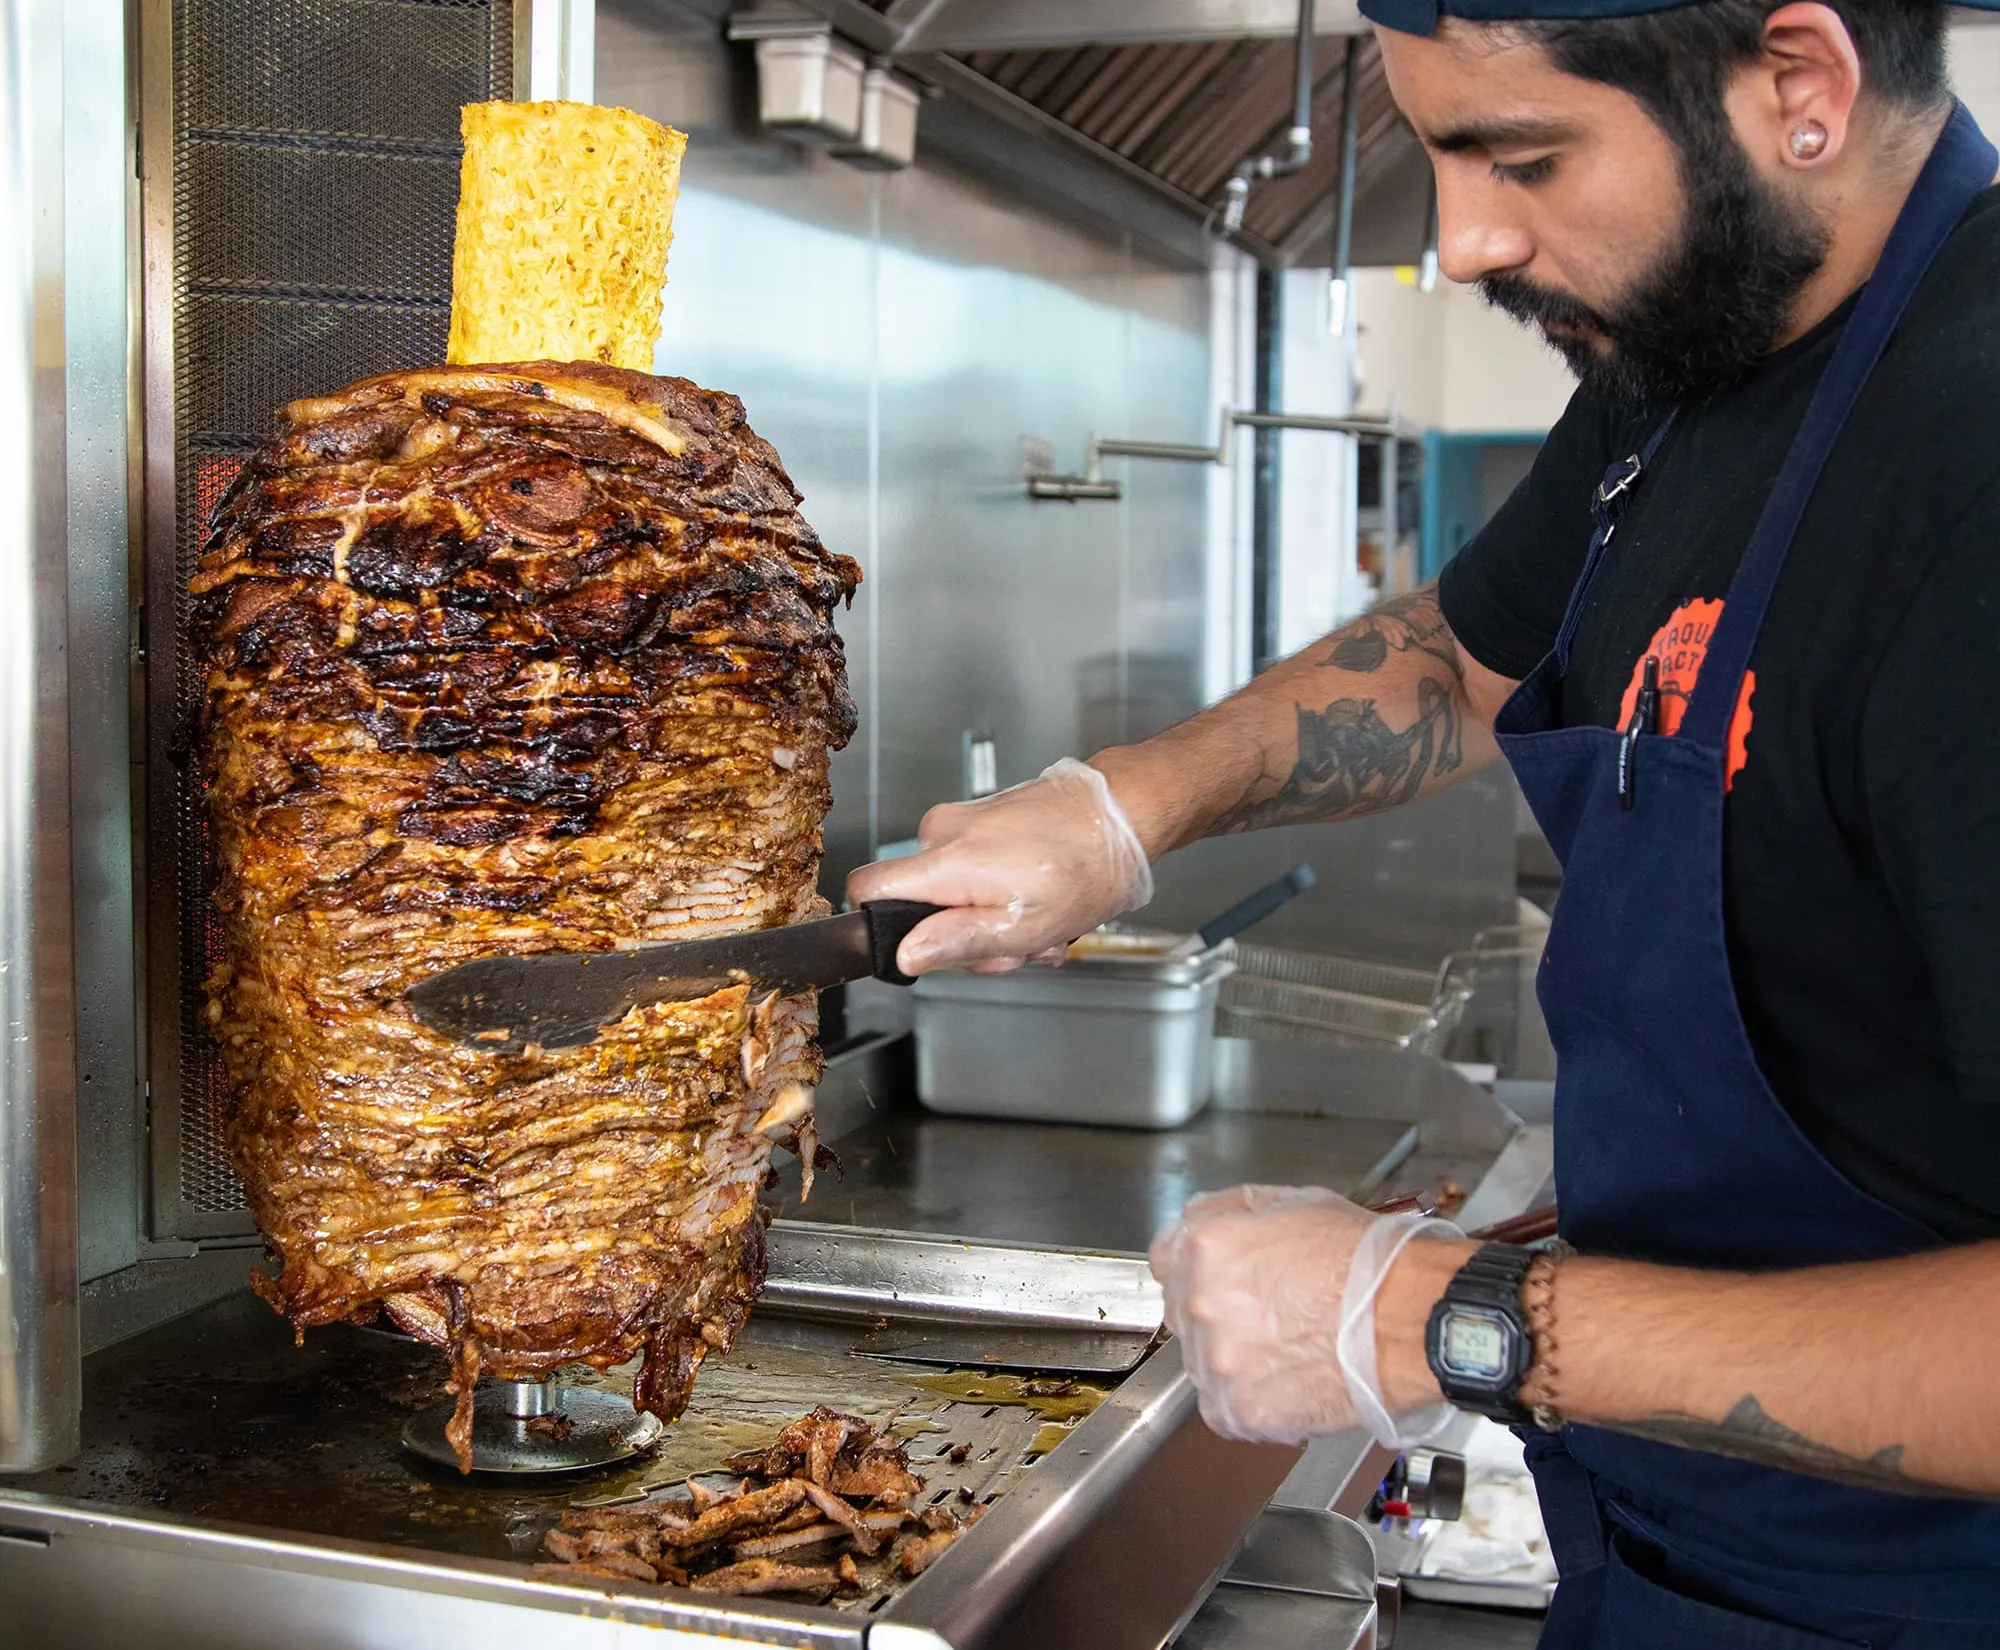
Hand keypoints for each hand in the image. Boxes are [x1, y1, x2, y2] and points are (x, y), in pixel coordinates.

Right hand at [845, 758, 1152, 975]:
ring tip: (1041, 921)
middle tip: (1016, 944)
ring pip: (952, 891)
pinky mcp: (984, 820)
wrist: (1124, 812)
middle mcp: (943, 833)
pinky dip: (1004, 893)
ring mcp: (964, 822)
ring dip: (993, 919)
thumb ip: (957, 943)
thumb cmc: (1086, 867)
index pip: (865, 888)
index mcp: (945, 862)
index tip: (918, 945)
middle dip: (964, 935)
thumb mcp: (1024, 927)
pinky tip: (1042, 899)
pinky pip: (975, 870)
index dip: (878, 925)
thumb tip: (905, 954)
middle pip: (917, 903)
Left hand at [1148, 1185, 1462, 1445]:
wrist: (1409, 1322)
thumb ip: (1232, 1209)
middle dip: (1216, 1312)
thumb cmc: (1364, 1263)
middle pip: (1184, 1312)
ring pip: (1204, 1363)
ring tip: (1289, 1348)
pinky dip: (1251, 1401)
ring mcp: (1216, 1363)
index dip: (1197, 1266)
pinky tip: (1289, 1380)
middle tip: (1269, 1314)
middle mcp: (1201, 1305)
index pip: (1164, 1259)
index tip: (1219, 1278)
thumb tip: (1203, 1216)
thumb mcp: (1295, 1202)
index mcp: (1206, 1249)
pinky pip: (1226, 1409)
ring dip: (1233, 1360)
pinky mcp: (1238, 1411)